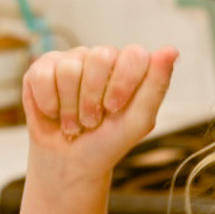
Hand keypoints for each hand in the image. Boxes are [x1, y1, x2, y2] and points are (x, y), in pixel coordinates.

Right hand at [23, 44, 178, 176]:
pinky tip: (53, 114)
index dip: (123, 83)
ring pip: (70, 68)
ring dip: (70, 107)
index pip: (133, 54)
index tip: (115, 109)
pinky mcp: (43, 69)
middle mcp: (101, 58)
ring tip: (74, 122)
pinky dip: (49, 103)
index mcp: (128, 67)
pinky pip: (44, 75)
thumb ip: (156, 86)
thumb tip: (171, 50)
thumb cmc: (107, 142)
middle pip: (100, 57)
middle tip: (92, 121)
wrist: (70, 163)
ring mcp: (71, 60)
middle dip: (93, 98)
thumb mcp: (138, 121)